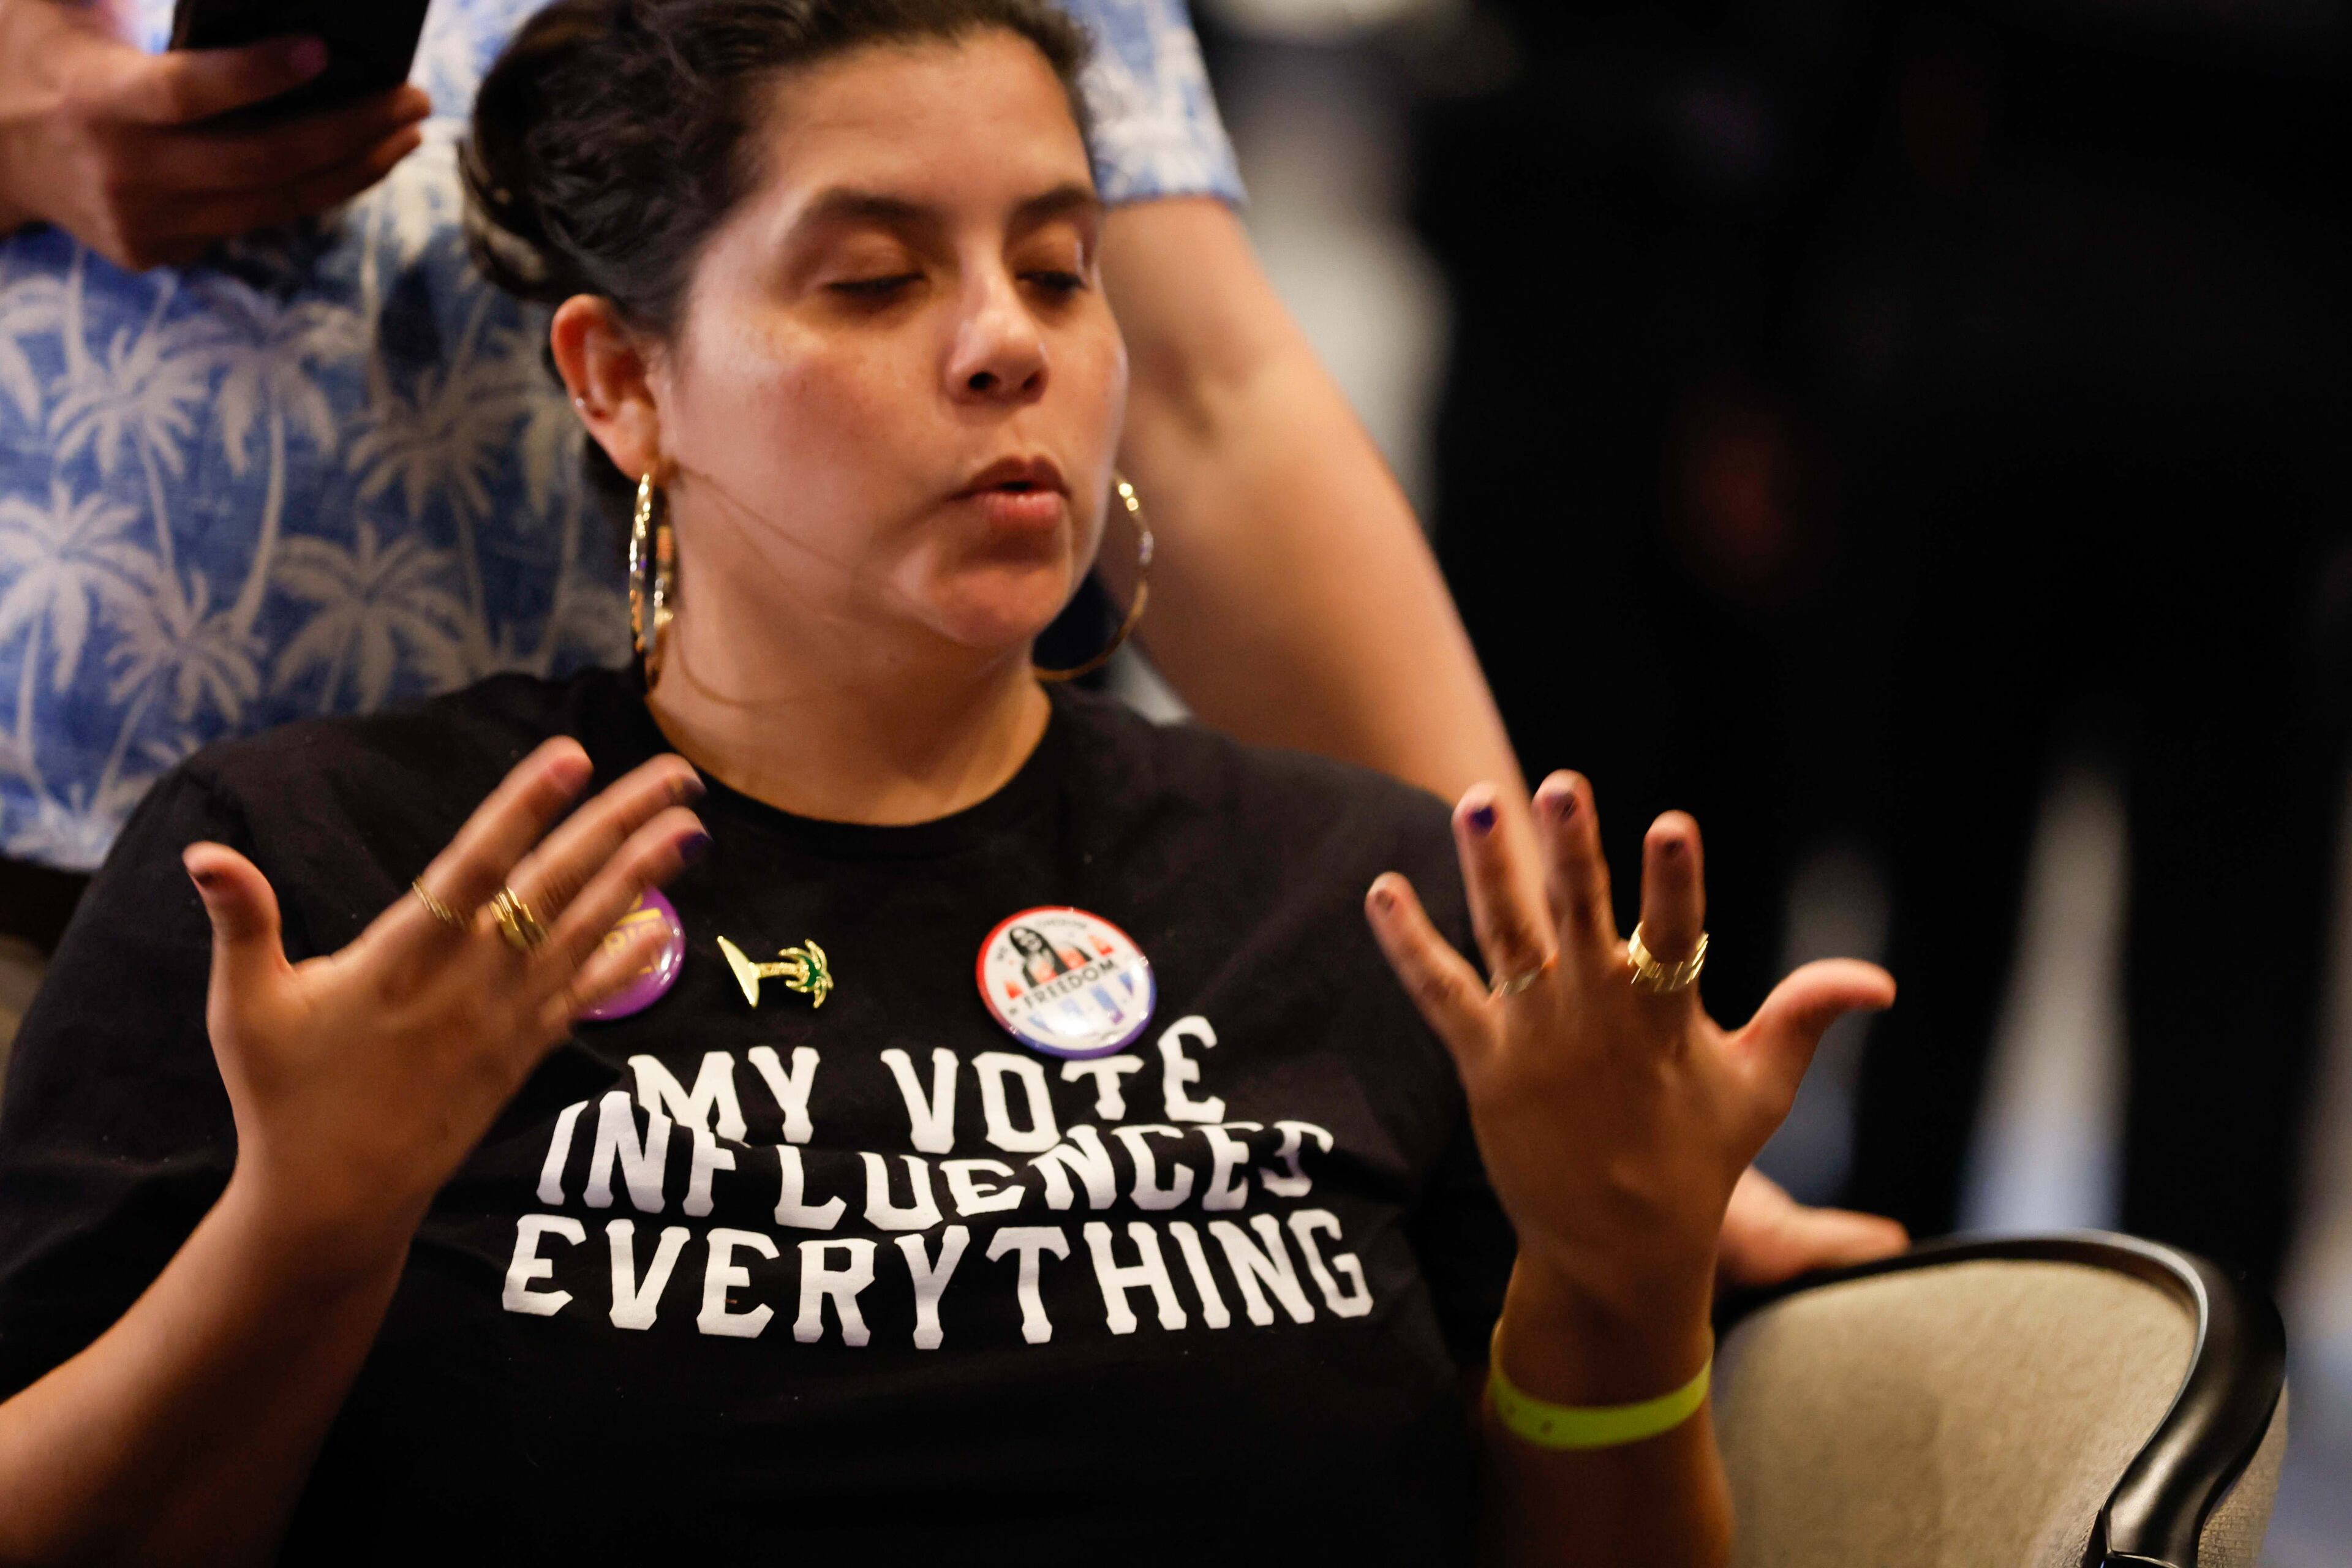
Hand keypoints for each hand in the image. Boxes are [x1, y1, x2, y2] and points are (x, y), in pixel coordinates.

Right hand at [0, 0, 429, 269]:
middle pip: (262, 160)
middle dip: (351, 131)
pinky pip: (254, 223)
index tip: (323, 50)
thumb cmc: (41, 52)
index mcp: (96, 101)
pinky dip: (313, 191)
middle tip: (413, 100)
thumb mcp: (65, 0)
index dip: (260, 75)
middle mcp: (123, 172)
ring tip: (405, 133)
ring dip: (355, 170)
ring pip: (274, 203)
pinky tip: (357, 162)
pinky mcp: (160, 251)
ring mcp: (144, 223)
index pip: (190, 93)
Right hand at [183, 740, 705, 1279]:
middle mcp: (468, 982)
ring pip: (587, 931)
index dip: (522, 809)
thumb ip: (241, 922)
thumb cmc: (284, 1096)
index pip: (472, 867)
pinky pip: (586, 996)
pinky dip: (627, 959)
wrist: (334, 1200)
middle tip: (676, 771)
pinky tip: (666, 922)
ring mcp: (505, 1018)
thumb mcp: (244, 1008)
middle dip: (618, 823)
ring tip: (691, 825)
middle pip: (555, 886)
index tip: (570, 756)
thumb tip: (203, 852)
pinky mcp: (523, 1053)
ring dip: (643, 876)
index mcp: (401, 958)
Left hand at [1366, 773, 1893, 1388]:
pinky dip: (1407, 943)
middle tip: (1561, 785)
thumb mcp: (1760, 1089)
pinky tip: (1380, 889)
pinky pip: (1438, 993)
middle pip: (1581, 919)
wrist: (1616, 1250)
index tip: (1672, 823)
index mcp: (1665, 1021)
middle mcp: (1595, 1020)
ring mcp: (1534, 1040)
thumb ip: (1806, 1017)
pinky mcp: (1482, 1063)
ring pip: (1506, 938)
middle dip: (1572, 851)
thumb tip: (1880, 980)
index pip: (1678, 935)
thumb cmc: (1696, 1161)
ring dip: (1488, 869)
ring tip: (1474, 800)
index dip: (1674, 882)